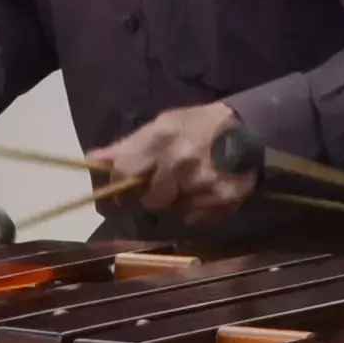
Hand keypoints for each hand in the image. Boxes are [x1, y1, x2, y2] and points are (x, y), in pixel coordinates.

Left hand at [92, 101, 250, 224]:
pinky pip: (196, 218)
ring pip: (174, 211)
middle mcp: (181, 162)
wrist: (251, 127)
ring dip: (177, 201)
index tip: (121, 191)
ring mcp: (204, 183)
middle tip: (165, 184)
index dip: (118, 185)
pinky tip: (207, 190)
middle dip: (153, 195)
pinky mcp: (224, 199)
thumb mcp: (163, 125)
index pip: (124, 171)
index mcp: (162, 137)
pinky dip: (197, 208)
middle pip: (151, 200)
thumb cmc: (199, 125)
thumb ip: (128, 145)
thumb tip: (92, 158)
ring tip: (190, 183)